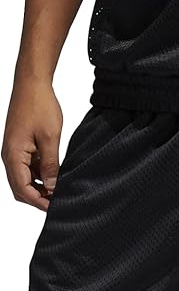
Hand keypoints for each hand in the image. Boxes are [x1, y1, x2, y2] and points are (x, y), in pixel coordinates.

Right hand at [2, 77, 62, 211]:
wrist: (32, 83)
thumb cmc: (39, 105)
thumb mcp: (50, 138)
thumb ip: (51, 165)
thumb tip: (52, 187)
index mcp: (13, 154)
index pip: (23, 189)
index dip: (39, 201)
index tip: (54, 207)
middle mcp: (9, 155)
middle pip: (20, 188)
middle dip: (37, 198)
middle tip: (56, 203)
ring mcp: (13, 152)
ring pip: (23, 180)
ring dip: (38, 188)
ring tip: (58, 190)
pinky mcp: (19, 147)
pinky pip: (26, 168)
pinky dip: (39, 176)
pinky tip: (53, 176)